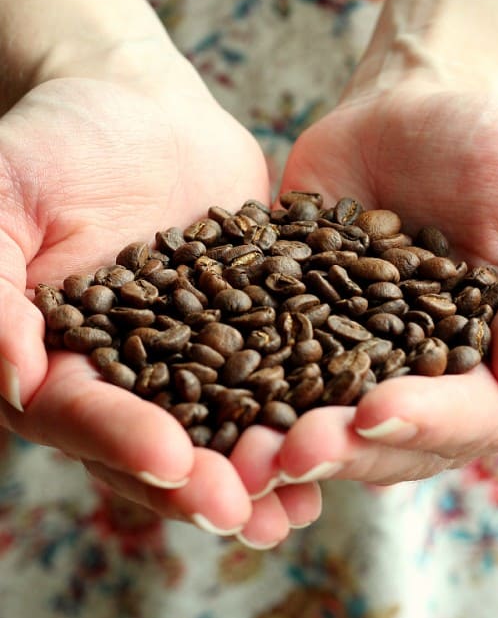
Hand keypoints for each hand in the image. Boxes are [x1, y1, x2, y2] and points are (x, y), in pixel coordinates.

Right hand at [0, 56, 320, 544]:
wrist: (134, 103)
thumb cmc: (53, 143)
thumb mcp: (1, 203)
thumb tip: (16, 380)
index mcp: (59, 360)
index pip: (82, 415)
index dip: (122, 441)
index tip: (170, 459)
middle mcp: (128, 375)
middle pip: (158, 444)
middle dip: (200, 482)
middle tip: (245, 513)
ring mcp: (194, 356)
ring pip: (224, 428)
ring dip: (259, 472)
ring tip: (299, 506)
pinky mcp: (252, 327)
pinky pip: (279, 373)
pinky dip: (305, 408)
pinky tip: (343, 435)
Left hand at [272, 70, 497, 485]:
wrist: (420, 106)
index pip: (479, 419)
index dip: (430, 423)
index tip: (375, 408)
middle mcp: (429, 382)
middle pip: (393, 441)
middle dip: (344, 450)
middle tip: (289, 451)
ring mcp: (357, 361)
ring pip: (327, 423)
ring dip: (283, 443)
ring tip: (241, 451)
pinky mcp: (297, 330)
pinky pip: (268, 370)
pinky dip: (238, 394)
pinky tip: (201, 406)